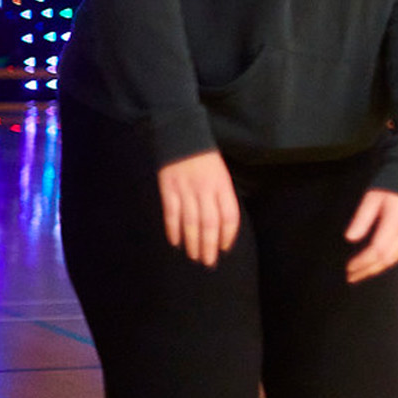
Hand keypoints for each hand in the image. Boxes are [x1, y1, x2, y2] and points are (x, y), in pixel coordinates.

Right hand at [157, 151, 239, 266]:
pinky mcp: (168, 189)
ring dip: (193, 242)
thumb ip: (221, 197)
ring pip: (191, 222)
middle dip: (209, 246)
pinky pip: (172, 213)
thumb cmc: (205, 158)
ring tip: (194, 256)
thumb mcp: (221, 175)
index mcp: (222, 185)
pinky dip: (173, 229)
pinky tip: (176, 242)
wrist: (181, 135)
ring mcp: (186, 190)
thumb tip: (221, 224)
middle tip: (208, 262)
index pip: (229, 215)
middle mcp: (206, 190)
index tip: (224, 248)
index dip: (227, 235)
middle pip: (210, 224)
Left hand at [344, 189, 397, 282]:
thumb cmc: (391, 185)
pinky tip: (378, 264)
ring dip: (377, 268)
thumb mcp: (371, 198)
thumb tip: (350, 238)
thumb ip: (361, 218)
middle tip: (352, 276)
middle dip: (368, 270)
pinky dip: (388, 262)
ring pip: (395, 258)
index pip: (378, 249)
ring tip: (362, 273)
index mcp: (394, 221)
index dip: (362, 261)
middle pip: (386, 258)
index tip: (348, 267)